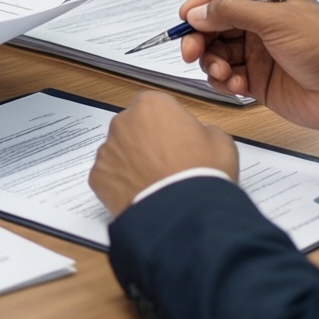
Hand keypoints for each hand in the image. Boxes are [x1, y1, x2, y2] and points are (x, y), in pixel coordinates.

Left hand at [89, 92, 238, 213]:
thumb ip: (201, 130)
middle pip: (133, 127)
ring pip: (119, 152)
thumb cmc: (203, 172)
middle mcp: (123, 121)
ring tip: (154, 184)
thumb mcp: (219, 141)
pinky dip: (121, 185)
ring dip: (132, 163)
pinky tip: (141, 196)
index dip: (168, 124)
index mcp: (151, 105)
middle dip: (146, 142)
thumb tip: (195, 137)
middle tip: (166, 164)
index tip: (178, 141)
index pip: (156, 107)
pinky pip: (110, 177)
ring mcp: (107, 150)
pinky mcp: (98, 177)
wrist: (185, 214)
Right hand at [178, 0, 318, 137]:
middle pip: (216, 24)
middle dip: (200, 37)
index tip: (185, 17)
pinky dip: (223, 80)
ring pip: (218, 52)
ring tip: (223, 72)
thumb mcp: (276, 20)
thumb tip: (196, 12)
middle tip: (190, 52)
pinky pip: (227, 76)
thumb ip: (232, 12)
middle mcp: (262, 24)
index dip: (203, 3)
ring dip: (212, 62)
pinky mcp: (258, 80)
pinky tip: (234, 85)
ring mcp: (259, 53)